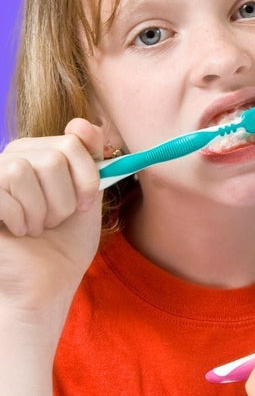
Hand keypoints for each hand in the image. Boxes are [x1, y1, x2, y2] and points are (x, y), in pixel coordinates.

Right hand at [0, 119, 104, 394]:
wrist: (45, 286)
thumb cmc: (65, 244)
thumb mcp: (89, 196)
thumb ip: (90, 159)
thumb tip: (84, 122)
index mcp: (41, 155)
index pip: (73, 140)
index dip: (87, 175)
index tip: (86, 203)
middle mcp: (12, 159)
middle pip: (53, 155)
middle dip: (65, 197)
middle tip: (55, 221)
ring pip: (26, 170)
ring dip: (42, 210)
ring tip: (35, 227)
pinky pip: (3, 190)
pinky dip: (19, 218)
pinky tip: (16, 232)